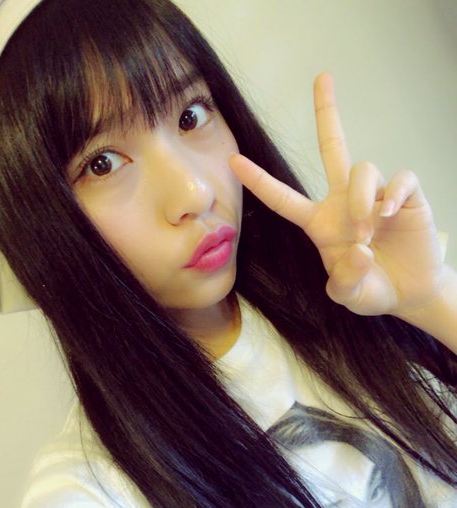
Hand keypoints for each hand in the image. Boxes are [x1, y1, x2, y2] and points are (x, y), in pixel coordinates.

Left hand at [229, 72, 445, 318]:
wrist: (411, 294)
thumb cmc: (372, 290)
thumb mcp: (349, 296)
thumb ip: (345, 281)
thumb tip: (358, 248)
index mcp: (320, 223)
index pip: (283, 199)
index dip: (259, 180)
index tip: (233, 160)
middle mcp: (345, 201)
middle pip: (333, 146)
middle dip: (327, 112)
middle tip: (322, 76)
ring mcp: (375, 195)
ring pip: (362, 169)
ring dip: (362, 200)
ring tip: (368, 232)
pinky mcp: (405, 196)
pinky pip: (398, 178)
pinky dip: (393, 193)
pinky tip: (389, 213)